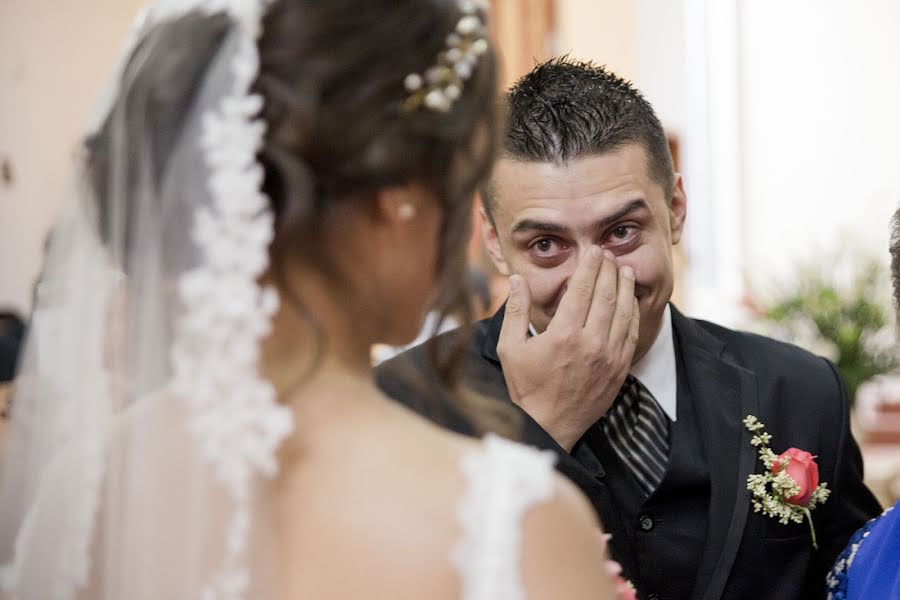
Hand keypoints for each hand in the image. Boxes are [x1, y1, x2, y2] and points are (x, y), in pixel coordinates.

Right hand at [497, 246, 638, 451]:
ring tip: (625, 269)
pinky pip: (631, 334)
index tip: (593, 250)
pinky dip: (633, 313)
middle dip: (609, 270)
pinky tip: (630, 301)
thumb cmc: (525, 386)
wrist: (548, 426)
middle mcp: (590, 343)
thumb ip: (515, 311)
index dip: (589, 266)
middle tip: (609, 254)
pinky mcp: (619, 370)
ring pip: (624, 312)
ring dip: (626, 287)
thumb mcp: (509, 348)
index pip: (582, 289)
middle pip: (606, 295)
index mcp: (562, 335)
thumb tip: (516, 280)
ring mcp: (608, 357)